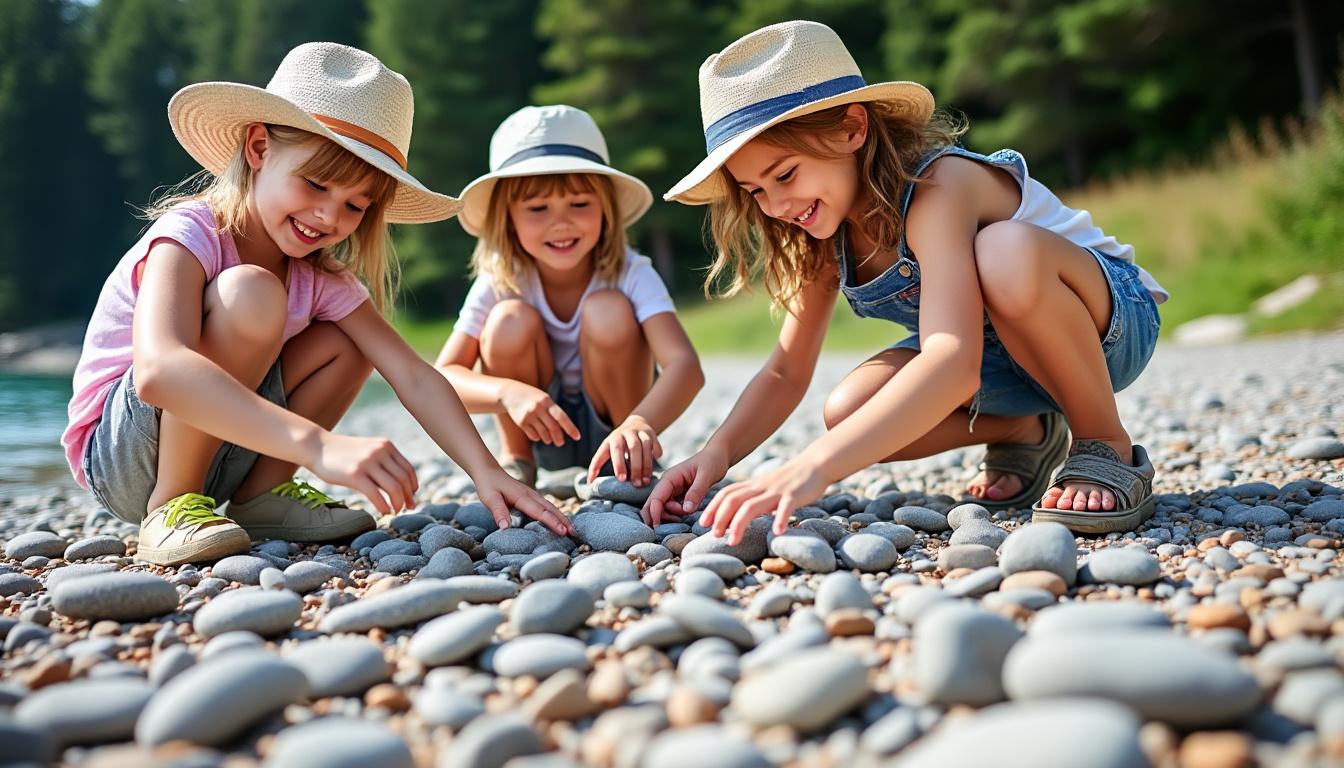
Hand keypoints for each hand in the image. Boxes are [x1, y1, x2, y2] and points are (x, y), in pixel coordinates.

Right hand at [310, 433, 418, 514]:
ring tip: (395, 511)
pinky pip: (376, 495)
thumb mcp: (368, 450)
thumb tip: (400, 484)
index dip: (413, 485)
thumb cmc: (343, 454)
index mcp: (386, 446)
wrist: (317, 446)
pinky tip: (384, 512)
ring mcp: (367, 462)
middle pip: (403, 480)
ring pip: (394, 488)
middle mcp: (380, 452)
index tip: (412, 496)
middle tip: (409, 507)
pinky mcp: (355, 475)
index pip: (408, 469)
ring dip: (398, 503)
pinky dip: (383, 506)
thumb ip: (384, 461)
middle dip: (408, 497)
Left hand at [474, 467, 573, 535]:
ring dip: (562, 517)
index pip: (540, 512)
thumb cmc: (488, 486)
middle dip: (564, 521)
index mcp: (522, 497)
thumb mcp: (490, 499)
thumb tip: (505, 528)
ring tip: (571, 529)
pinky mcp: (530, 496)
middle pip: (551, 509)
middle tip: (574, 534)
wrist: (489, 471)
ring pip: (551, 507)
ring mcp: (532, 495)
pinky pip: (546, 506)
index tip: (564, 532)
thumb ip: (499, 512)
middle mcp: (531, 495)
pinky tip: (559, 520)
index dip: (553, 522)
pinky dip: (555, 513)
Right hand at [500, 381, 579, 446]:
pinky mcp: (521, 422)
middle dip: (559, 438)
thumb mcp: (544, 399)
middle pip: (553, 427)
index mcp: (547, 401)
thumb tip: (562, 429)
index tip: (577, 437)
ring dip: (548, 439)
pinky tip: (538, 436)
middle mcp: (538, 408)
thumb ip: (553, 412)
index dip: (570, 428)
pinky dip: (537, 437)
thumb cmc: (532, 397)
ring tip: (549, 440)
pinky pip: (533, 435)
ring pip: (543, 433)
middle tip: (560, 443)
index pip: (561, 417)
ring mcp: (529, 415)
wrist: (509, 393)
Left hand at [589, 415, 661, 486]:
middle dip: (635, 467)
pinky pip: (656, 446)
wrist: (636, 423)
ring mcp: (641, 433)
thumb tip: (589, 482)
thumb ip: (597, 464)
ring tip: (645, 482)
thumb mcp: (606, 449)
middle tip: (636, 484)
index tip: (621, 480)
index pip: (615, 450)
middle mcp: (627, 433)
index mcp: (614, 437)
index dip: (618, 464)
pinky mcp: (652, 434)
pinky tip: (655, 467)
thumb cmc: (618, 443)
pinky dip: (656, 455)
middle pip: (633, 448)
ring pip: (646, 447)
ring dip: (646, 466)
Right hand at [639, 446, 728, 526]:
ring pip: (663, 509)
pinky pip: (673, 509)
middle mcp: (667, 484)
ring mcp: (672, 490)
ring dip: (671, 515)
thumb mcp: (706, 475)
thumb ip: (696, 492)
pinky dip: (677, 514)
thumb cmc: (712, 461)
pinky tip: (688, 512)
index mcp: (670, 477)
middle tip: (673, 523)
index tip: (658, 526)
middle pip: (653, 504)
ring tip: (687, 512)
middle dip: (658, 516)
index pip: (656, 497)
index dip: (654, 513)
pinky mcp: (679, 496)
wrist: (718, 456)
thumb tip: (686, 510)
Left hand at [699, 457, 828, 544]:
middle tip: (714, 535)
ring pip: (752, 505)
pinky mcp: (794, 495)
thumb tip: (735, 521)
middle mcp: (761, 487)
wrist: (814, 465)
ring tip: (733, 541)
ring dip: (740, 523)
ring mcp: (777, 491)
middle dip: (721, 517)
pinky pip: (786, 507)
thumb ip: (752, 501)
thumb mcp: (766, 489)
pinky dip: (780, 519)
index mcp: (753, 486)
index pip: (727, 494)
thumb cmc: (789, 482)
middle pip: (734, 500)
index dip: (713, 508)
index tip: (703, 523)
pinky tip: (777, 533)